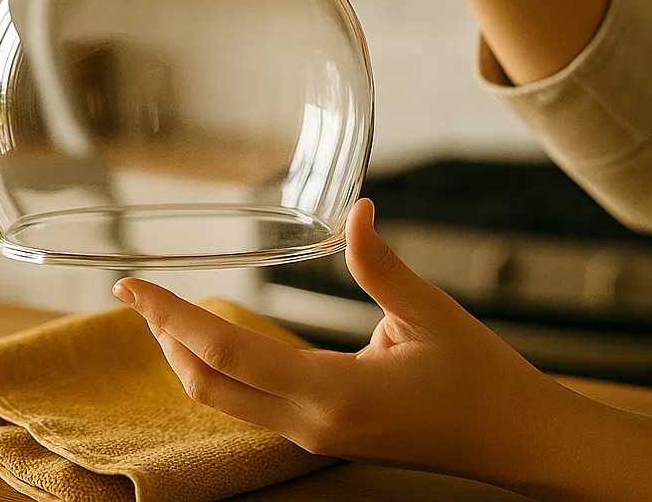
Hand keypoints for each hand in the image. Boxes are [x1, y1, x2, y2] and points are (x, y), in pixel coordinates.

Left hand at [112, 198, 566, 487]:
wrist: (517, 442)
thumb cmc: (480, 377)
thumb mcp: (430, 314)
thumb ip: (382, 264)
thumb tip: (355, 209)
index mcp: (334, 393)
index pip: (228, 351)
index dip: (173, 316)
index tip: (133, 286)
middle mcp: (311, 423)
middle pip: (208, 383)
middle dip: (163, 336)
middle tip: (134, 291)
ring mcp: (314, 435)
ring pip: (223, 399)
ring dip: (185, 352)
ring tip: (162, 308)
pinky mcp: (322, 433)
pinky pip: (248, 402)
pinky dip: (216, 366)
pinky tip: (212, 335)